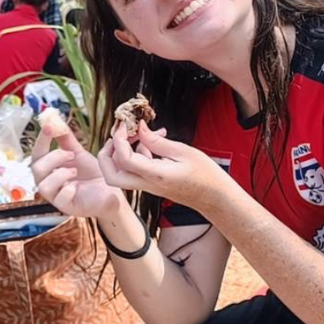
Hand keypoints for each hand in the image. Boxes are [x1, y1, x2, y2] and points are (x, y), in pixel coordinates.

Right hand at [31, 114, 127, 217]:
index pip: (37, 154)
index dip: (41, 140)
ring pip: (43, 186)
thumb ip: (65, 140)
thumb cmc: (93, 175)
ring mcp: (56, 197)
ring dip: (59, 174)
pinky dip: (67, 189)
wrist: (111, 192)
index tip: (49, 126)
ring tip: (75, 170)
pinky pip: (59, 199)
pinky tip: (77, 186)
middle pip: (36, 169)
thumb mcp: (79, 154)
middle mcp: (49, 183)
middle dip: (53, 158)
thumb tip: (55, 120)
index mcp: (49, 169)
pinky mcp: (67, 207)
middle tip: (71, 154)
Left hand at [98, 125, 234, 212]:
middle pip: (111, 175)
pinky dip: (137, 154)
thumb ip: (157, 141)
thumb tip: (140, 128)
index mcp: (155, 175)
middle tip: (118, 135)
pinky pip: (134, 171)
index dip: (119, 139)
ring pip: (120, 174)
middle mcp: (147, 184)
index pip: (123, 159)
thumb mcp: (183, 152)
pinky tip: (154, 140)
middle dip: (107, 153)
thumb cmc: (205, 175)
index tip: (126, 124)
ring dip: (121, 152)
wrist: (216, 199)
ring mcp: (148, 186)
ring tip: (140, 132)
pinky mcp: (151, 184)